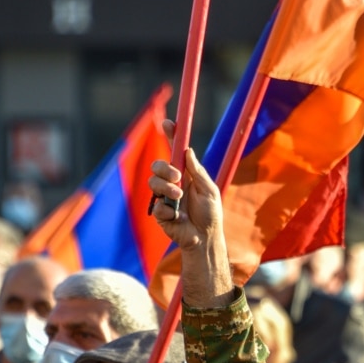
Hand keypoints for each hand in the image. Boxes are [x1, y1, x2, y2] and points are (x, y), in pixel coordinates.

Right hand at [148, 119, 222, 252]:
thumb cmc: (210, 214)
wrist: (205, 238)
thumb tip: (188, 150)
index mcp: (186, 175)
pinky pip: (156, 205)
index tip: (169, 123)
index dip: (171, 137)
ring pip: (153, 182)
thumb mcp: (209, 190)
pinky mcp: (160, 213)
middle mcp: (172, 183)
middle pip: (157, 165)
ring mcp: (164, 198)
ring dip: (166, 188)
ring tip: (179, 198)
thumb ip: (197, 172)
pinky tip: (177, 217)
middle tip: (178, 178)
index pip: (175, 152)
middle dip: (164, 168)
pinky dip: (167, 210)